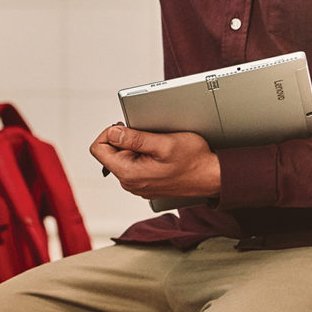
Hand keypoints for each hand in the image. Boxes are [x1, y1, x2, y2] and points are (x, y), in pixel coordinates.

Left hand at [89, 124, 220, 200]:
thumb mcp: (165, 143)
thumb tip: (112, 132)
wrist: (213, 177)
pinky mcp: (145, 183)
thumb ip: (135, 138)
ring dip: (135, 146)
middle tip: (147, 134)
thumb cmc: (194, 161)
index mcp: (129, 173)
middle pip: (110, 152)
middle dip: (125, 139)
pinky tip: (160, 153)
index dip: (109, 132)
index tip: (126, 126)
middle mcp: (129, 183)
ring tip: (157, 144)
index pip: (98, 149)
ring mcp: (137, 184)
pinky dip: (143, 154)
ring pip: (123, 157)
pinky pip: (134, 163)